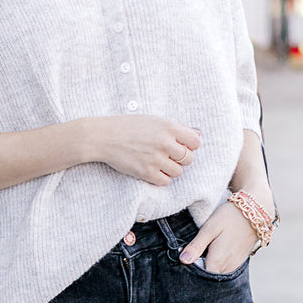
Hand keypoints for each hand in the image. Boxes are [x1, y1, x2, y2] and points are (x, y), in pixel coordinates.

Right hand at [82, 114, 200, 186]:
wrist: (104, 137)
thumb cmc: (128, 126)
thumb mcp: (154, 120)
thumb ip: (176, 128)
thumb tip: (198, 134)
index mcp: (169, 127)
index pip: (195, 142)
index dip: (189, 145)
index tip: (180, 146)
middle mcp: (165, 143)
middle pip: (188, 159)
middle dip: (180, 159)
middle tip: (166, 155)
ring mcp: (156, 159)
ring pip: (178, 172)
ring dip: (170, 169)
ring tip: (157, 162)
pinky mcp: (146, 172)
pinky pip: (165, 181)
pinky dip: (160, 178)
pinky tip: (151, 170)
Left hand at [180, 201, 257, 272]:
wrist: (255, 211)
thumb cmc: (230, 217)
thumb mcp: (210, 228)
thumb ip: (197, 246)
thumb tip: (183, 260)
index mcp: (217, 261)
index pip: (199, 277)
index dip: (191, 270)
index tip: (186, 257)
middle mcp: (227, 267)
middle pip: (208, 276)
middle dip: (199, 268)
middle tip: (194, 253)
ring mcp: (235, 265)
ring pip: (216, 273)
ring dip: (208, 265)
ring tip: (204, 251)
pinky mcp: (240, 261)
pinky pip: (225, 269)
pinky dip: (218, 263)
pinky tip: (214, 251)